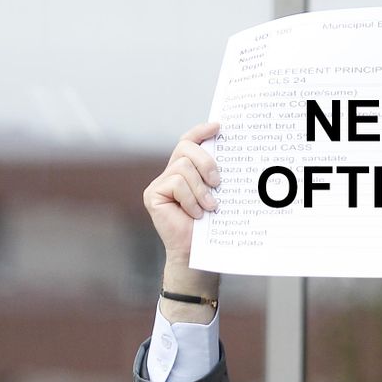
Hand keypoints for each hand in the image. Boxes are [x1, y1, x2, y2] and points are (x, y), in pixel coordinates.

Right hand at [143, 121, 223, 304]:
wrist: (197, 254)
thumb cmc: (210, 227)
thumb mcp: (217, 194)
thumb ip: (215, 174)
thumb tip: (228, 151)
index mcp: (186, 170)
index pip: (188, 142)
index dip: (200, 131)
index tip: (219, 127)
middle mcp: (171, 173)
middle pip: (186, 148)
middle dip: (206, 161)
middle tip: (218, 182)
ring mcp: (160, 184)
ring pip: (183, 168)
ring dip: (201, 189)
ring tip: (209, 208)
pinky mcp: (153, 194)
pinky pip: (176, 183)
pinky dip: (190, 199)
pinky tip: (195, 214)